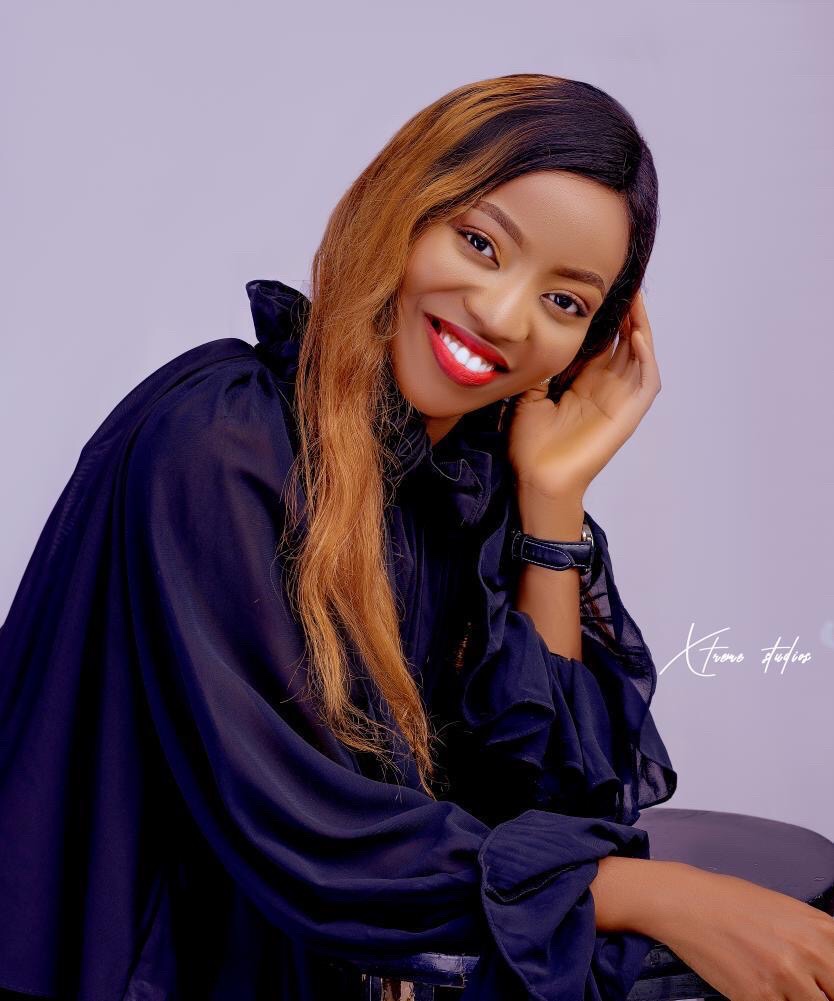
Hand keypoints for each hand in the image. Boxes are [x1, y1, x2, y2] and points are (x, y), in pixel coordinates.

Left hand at [507, 289, 659, 501]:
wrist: (536, 480)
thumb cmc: (529, 446)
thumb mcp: (528, 394)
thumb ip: (539, 366)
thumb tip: (535, 333)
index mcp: (582, 381)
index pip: (599, 338)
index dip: (602, 313)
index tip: (596, 283)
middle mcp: (604, 386)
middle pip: (623, 338)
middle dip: (625, 309)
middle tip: (622, 277)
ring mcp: (619, 399)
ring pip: (639, 353)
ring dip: (640, 325)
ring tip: (635, 296)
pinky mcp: (628, 414)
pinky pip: (646, 381)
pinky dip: (645, 357)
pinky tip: (636, 335)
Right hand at [650, 863, 833, 1000]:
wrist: (686, 901)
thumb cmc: (731, 902)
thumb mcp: (789, 911)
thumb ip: (820, 941)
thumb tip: (830, 966)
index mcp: (823, 930)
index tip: (826, 986)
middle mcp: (809, 953)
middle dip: (822, 995)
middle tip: (803, 989)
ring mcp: (785, 978)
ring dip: (796, 1000)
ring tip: (779, 988)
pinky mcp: (757, 997)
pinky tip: (760, 989)